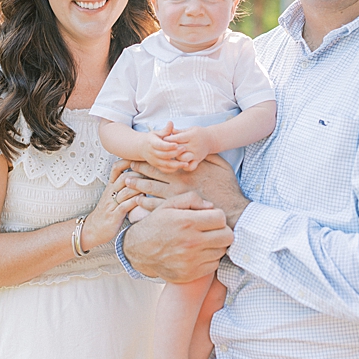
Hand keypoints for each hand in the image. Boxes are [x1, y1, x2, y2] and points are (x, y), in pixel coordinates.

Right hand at [80, 159, 145, 250]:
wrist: (93, 229)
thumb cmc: (107, 213)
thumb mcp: (113, 197)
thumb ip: (124, 187)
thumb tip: (140, 178)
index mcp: (110, 187)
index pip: (116, 169)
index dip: (127, 161)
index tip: (140, 157)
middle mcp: (111, 193)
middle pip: (124, 177)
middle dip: (139, 172)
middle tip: (153, 170)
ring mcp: (112, 204)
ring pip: (125, 190)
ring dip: (139, 186)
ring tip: (151, 183)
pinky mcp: (114, 215)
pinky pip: (124, 206)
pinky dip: (134, 201)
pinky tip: (143, 199)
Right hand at [122, 191, 232, 282]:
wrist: (138, 250)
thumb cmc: (155, 225)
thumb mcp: (168, 205)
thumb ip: (190, 199)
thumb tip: (211, 206)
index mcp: (186, 222)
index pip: (221, 218)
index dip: (217, 216)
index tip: (209, 217)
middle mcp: (191, 242)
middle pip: (227, 236)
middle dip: (222, 230)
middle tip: (211, 230)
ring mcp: (192, 260)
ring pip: (222, 251)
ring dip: (215, 245)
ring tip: (202, 241)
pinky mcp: (191, 274)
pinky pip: (213, 265)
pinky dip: (209, 258)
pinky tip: (197, 253)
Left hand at [130, 155, 249, 228]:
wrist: (233, 210)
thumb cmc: (228, 187)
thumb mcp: (220, 165)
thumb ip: (207, 155)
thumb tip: (196, 147)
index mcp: (186, 169)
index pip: (163, 161)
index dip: (150, 158)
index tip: (140, 156)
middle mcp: (178, 181)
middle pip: (152, 173)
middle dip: (138, 169)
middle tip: (126, 168)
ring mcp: (176, 196)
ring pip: (151, 188)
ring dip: (137, 184)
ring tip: (126, 182)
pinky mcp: (177, 211)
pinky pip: (156, 206)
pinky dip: (144, 203)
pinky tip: (137, 201)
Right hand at [139, 121, 189, 173]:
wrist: (141, 148)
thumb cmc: (152, 139)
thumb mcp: (157, 133)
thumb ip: (165, 130)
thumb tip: (171, 123)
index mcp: (151, 143)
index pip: (160, 145)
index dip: (168, 146)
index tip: (177, 144)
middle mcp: (152, 153)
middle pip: (164, 155)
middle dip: (175, 153)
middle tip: (184, 149)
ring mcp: (154, 161)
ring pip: (165, 164)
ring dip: (176, 164)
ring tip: (186, 163)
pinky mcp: (156, 166)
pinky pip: (165, 170)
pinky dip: (173, 169)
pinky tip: (180, 166)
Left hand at [164, 126, 214, 170]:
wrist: (211, 140)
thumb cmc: (198, 133)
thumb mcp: (190, 129)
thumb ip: (180, 131)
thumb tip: (170, 129)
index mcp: (192, 136)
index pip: (178, 138)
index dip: (169, 139)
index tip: (163, 139)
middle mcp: (195, 146)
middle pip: (179, 149)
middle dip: (170, 149)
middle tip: (164, 148)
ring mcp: (197, 154)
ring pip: (183, 159)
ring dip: (176, 158)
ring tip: (172, 155)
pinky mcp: (198, 160)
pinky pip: (191, 167)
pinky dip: (185, 167)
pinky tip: (180, 163)